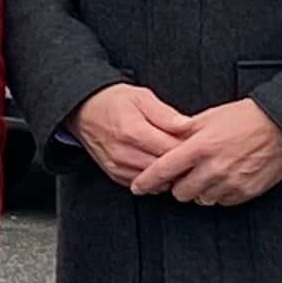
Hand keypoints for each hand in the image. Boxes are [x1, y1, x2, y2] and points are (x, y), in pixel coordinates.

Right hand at [70, 82, 187, 187]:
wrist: (84, 110)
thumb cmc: (114, 101)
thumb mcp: (142, 97)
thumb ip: (166, 114)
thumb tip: (188, 126)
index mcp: (132, 131)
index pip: (170, 149)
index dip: (188, 148)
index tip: (197, 142)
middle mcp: (123, 153)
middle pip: (164, 168)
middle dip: (181, 163)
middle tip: (191, 153)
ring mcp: (117, 166)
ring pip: (155, 181)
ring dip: (168, 174)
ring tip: (176, 160)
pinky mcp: (115, 175)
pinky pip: (142, 186)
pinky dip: (154, 180)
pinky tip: (158, 165)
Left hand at [130, 99, 281, 207]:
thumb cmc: (248, 118)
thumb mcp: (211, 116)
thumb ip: (185, 130)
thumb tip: (167, 137)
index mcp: (200, 147)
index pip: (164, 170)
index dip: (147, 181)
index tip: (138, 187)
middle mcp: (213, 169)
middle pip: (180, 192)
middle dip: (178, 185)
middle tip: (185, 174)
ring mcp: (229, 183)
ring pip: (200, 200)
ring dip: (199, 190)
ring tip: (208, 174)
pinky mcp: (244, 192)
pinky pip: (221, 201)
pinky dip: (218, 194)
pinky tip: (224, 178)